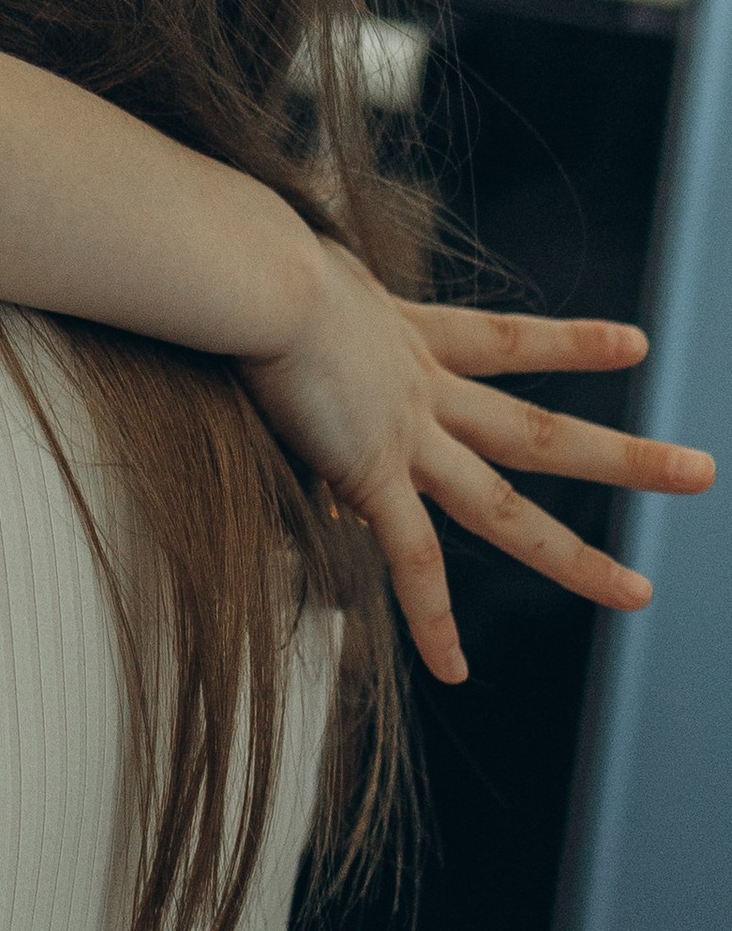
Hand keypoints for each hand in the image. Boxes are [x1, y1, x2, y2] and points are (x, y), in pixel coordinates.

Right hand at [241, 252, 714, 684]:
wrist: (250, 272)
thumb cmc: (243, 257)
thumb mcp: (281, 264)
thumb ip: (286, 282)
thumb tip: (254, 300)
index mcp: (402, 336)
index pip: (505, 342)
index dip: (571, 344)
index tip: (635, 346)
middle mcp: (418, 389)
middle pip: (537, 433)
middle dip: (622, 459)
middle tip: (700, 473)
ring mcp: (403, 435)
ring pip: (506, 508)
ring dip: (576, 559)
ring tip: (644, 597)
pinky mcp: (369, 472)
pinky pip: (411, 561)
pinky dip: (432, 620)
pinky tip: (456, 673)